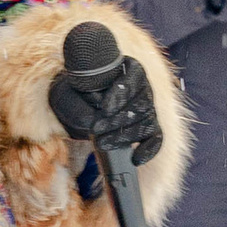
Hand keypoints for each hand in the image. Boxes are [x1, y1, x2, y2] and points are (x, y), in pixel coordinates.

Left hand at [49, 32, 163, 165]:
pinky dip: (149, 150)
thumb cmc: (75, 94)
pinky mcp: (149, 127)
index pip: (134, 77)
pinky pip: (156, 138)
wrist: (78, 104)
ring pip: (146, 122)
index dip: (122, 93)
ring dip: (125, 136)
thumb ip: (81, 105)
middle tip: (96, 129)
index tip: (105, 108)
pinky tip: (136, 158)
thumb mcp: (71, 93)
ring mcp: (148, 108)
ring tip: (102, 143)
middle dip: (118, 120)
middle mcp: (143, 86)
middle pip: (141, 103)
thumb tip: (92, 122)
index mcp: (129, 67)